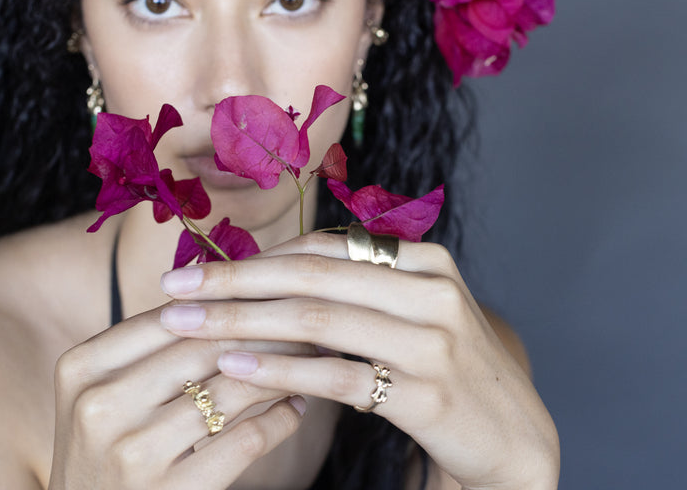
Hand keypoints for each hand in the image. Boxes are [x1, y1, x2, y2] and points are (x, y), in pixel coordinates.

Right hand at [47, 303, 310, 489]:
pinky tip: (296, 407)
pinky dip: (279, 420)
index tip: (274, 289)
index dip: (228, 300)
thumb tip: (230, 288)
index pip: (169, 315)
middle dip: (265, 329)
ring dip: (283, 370)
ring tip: (312, 357)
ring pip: (231, 389)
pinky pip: (245, 439)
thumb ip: (151, 349)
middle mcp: (100, 405)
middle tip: (309, 318)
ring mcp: (134, 452)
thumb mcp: (104, 396)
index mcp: (81, 367)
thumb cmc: (106, 455)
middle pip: (204, 347)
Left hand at [157, 233, 559, 489]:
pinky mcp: (427, 393)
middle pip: (312, 275)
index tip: (199, 267)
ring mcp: (434, 340)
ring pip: (319, 320)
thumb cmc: (446, 373)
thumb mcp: (410, 317)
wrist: (512, 437)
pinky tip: (234, 367)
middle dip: (234, 281)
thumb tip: (269, 273)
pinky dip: (280, 370)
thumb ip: (356, 290)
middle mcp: (432, 290)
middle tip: (174, 288)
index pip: (324, 248)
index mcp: (424, 261)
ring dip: (243, 321)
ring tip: (187, 326)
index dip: (257, 257)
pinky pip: (338, 376)